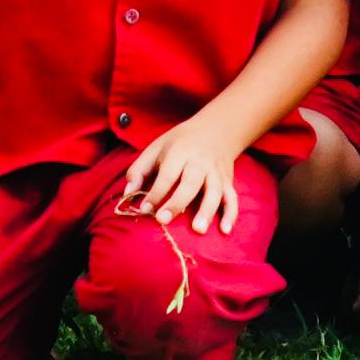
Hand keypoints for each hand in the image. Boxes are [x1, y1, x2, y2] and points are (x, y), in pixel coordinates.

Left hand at [118, 116, 249, 232]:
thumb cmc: (180, 142)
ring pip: (214, 192)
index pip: (167, 174)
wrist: (216, 129)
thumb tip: (127, 193)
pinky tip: (224, 230)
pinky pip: (232, 199)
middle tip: (162, 220)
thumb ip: (139, 169)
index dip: (155, 192)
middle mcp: (200, 162)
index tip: (144, 209)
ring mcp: (216, 172)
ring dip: (207, 210)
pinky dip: (230, 214)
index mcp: (180, 152)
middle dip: (177, 202)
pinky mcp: (228, 182)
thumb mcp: (157, 147)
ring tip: (198, 230)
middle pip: (191, 183)